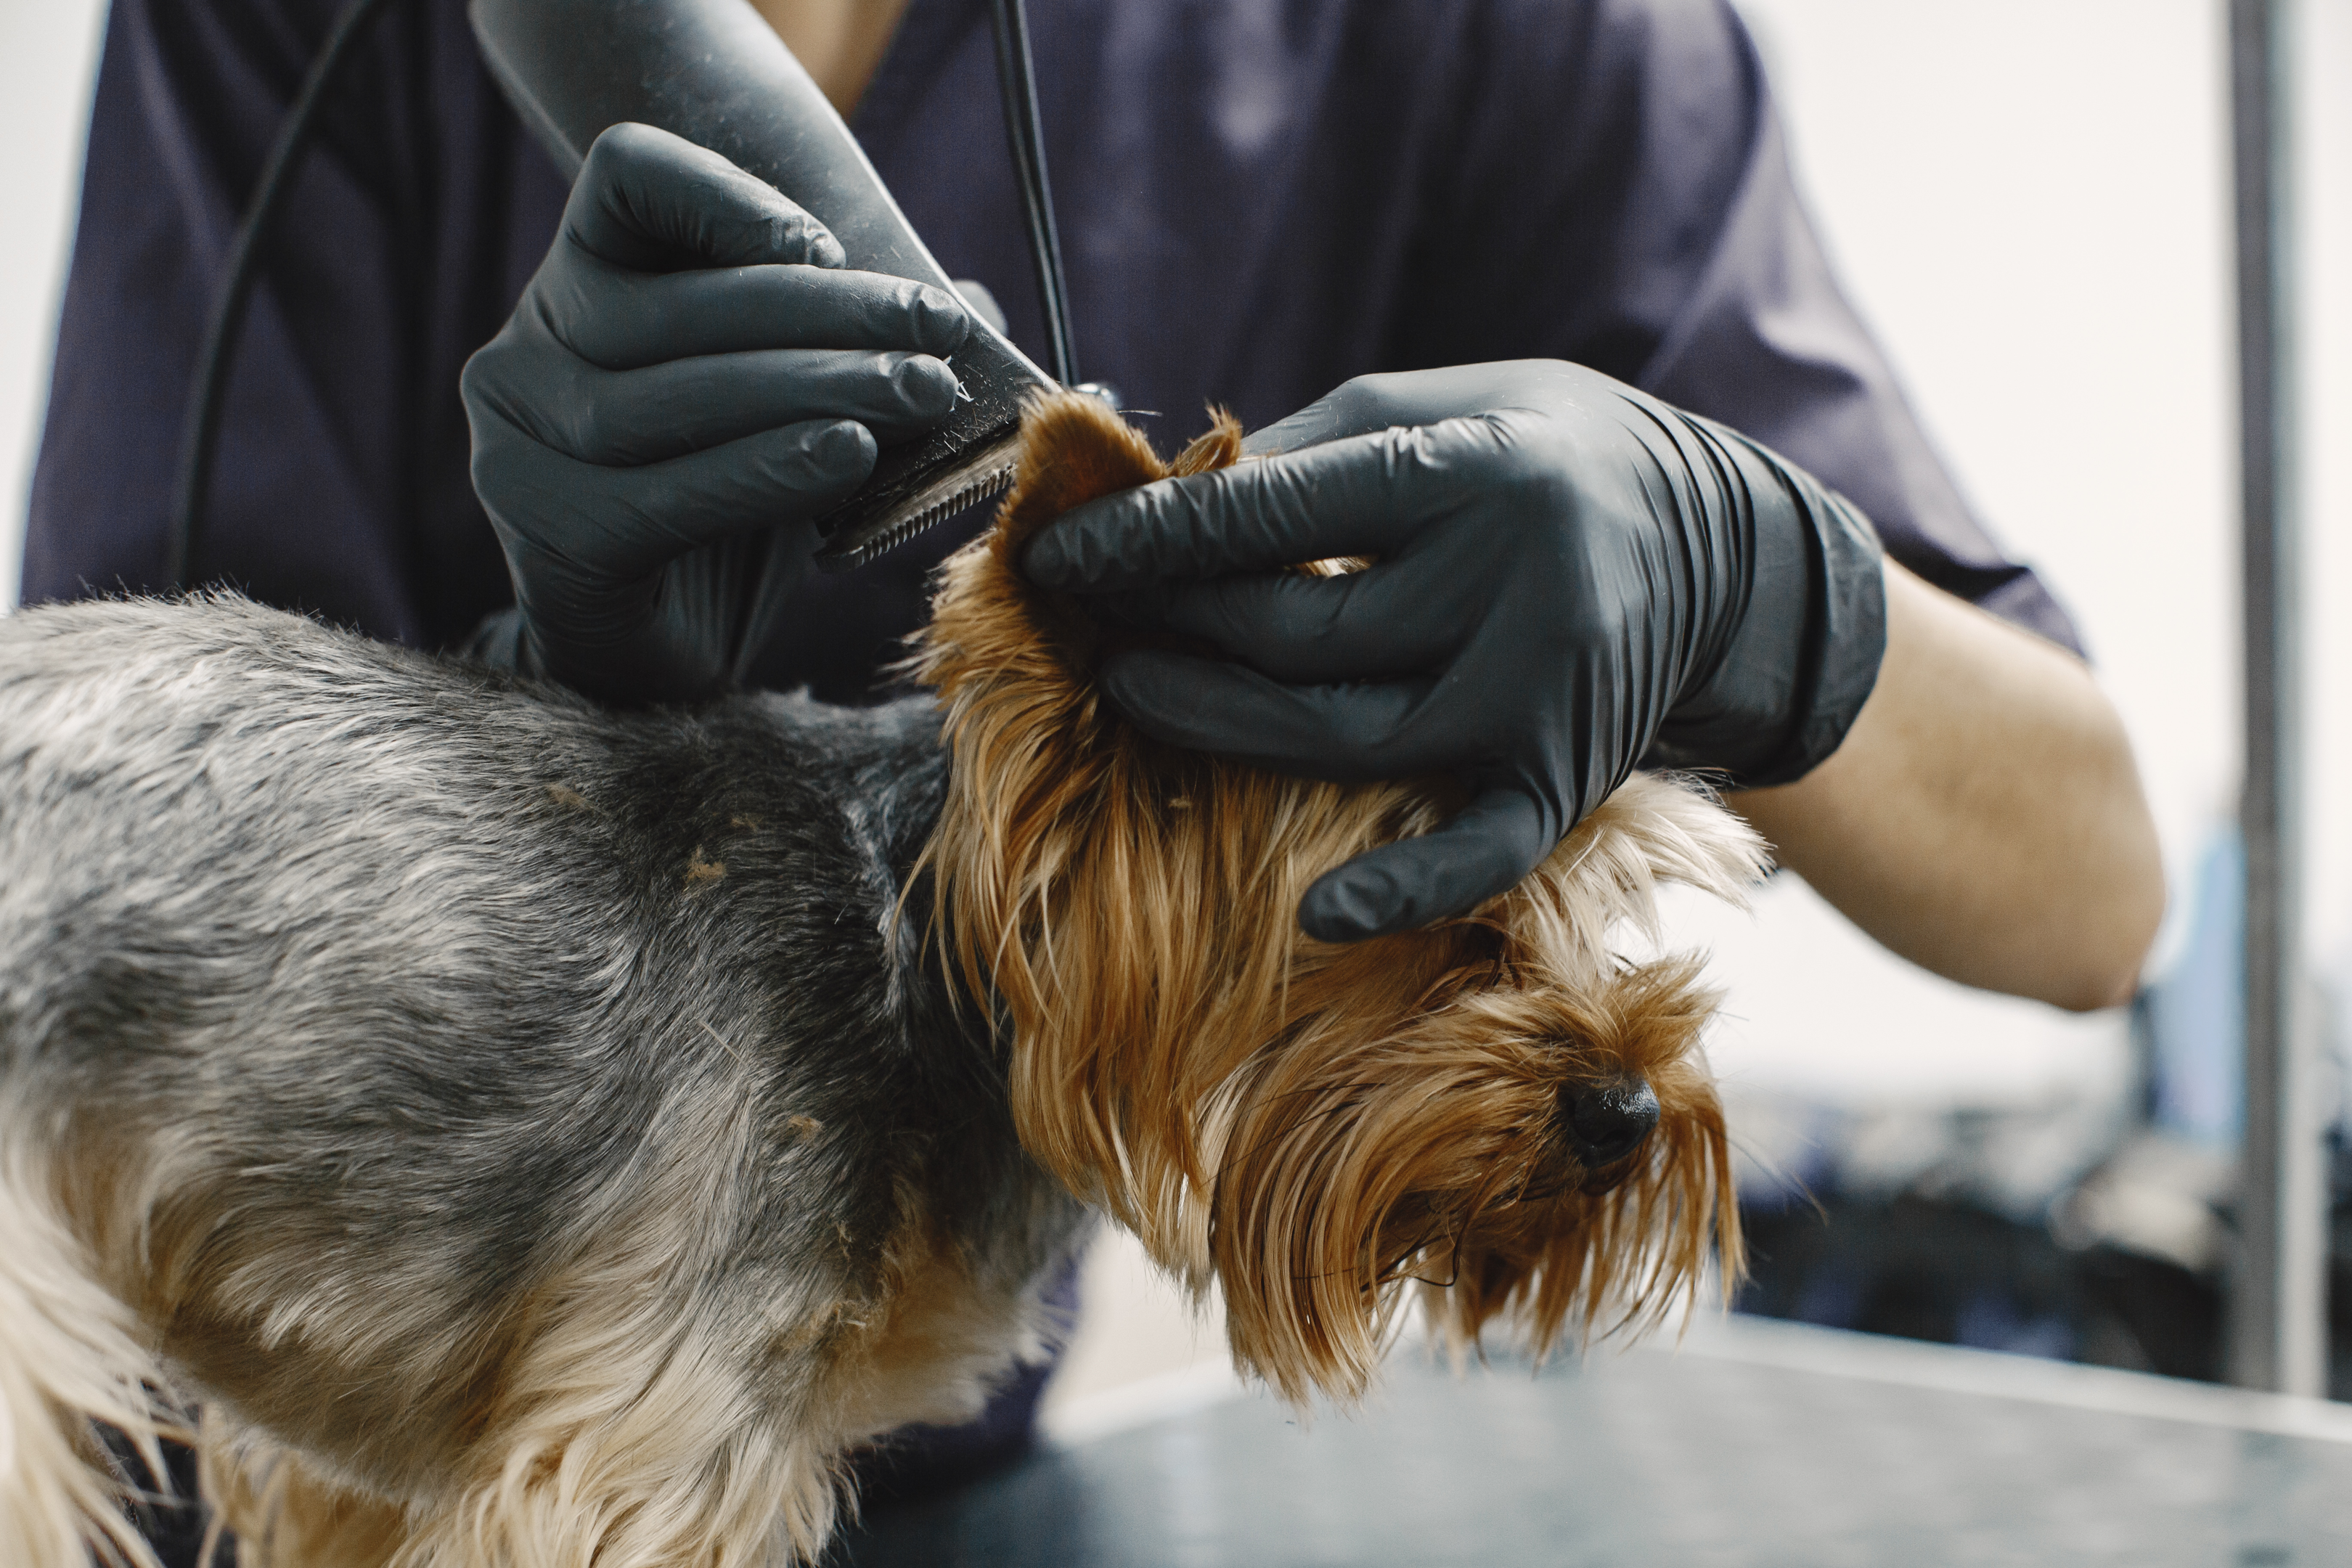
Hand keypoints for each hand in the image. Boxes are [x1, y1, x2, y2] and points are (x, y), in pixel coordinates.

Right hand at [462, 122, 972, 703]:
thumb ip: (852, 344)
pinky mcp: (544, 534)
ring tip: (913, 398)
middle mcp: (524, 352)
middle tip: (932, 343)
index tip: (827, 247)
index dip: (726, 195)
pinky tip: (845, 461)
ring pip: (668, 398)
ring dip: (809, 392)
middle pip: (672, 304)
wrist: (660, 661)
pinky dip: (761, 472)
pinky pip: (659, 495)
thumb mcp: (789, 408)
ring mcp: (516, 445)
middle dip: (821, 318)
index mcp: (579, 285)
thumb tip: (975, 303)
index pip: (626, 180)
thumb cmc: (728, 516)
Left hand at [1020, 361, 1885, 940]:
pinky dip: (1404, 890)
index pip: (1276, 513)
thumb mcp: (1448, 404)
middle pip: (1294, 632)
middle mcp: (1513, 582)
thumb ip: (1318, 449)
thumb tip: (1170, 498)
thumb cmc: (1551, 457)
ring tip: (1134, 691)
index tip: (1060, 550)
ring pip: (1345, 734)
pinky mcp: (1567, 772)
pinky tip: (1320, 915)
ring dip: (1218, 724)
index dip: (1152, 537)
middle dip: (1172, 626)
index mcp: (1475, 469)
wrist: (1724, 548)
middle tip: (1088, 619)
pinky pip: (1478, 849)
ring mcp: (1543, 691)